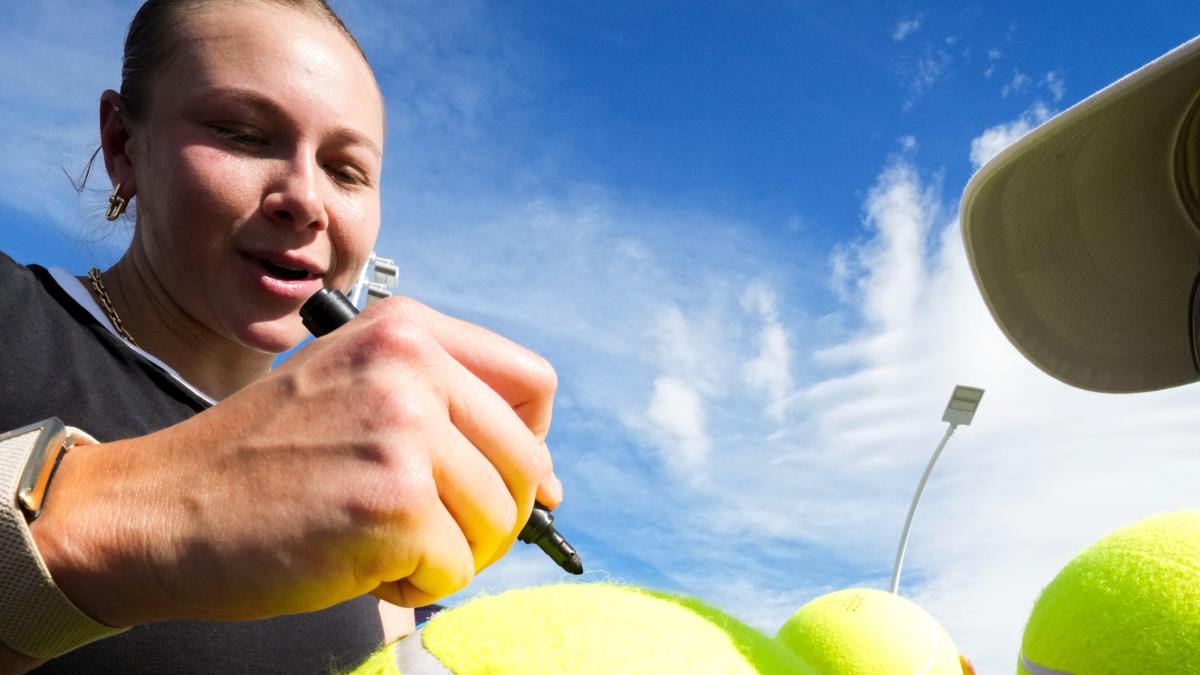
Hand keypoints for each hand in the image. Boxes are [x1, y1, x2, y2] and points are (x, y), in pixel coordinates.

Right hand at [31, 296, 559, 625]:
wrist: (158, 509)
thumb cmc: (260, 461)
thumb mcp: (354, 388)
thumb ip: (444, 408)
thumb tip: (545, 481)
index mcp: (406, 328)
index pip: (534, 383)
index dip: (531, 443)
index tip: (508, 481)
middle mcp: (410, 364)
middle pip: (527, 461)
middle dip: (495, 514)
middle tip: (434, 532)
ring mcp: (401, 430)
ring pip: (497, 520)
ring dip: (448, 551)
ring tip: (376, 538)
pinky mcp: (390, 501)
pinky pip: (456, 568)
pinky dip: (414, 583)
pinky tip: (356, 561)